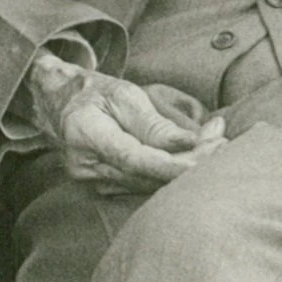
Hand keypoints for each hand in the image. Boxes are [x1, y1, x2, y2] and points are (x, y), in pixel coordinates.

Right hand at [28, 54, 218, 190]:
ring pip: (151, 183)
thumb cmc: (94, 93)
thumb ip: (155, 124)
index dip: (176, 164)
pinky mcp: (103, 188)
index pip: (136, 159)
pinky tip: (193, 155)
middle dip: (193, 160)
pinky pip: (145, 184)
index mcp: (85, 135)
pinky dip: (171, 171)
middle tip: (223, 136)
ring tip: (214, 139)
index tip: (213, 152)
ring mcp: (92, 181)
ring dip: (187, 166)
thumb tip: (192, 144)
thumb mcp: (124, 95)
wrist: (58, 104)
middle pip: (149, 175)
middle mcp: (85, 166)